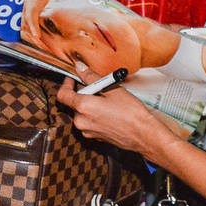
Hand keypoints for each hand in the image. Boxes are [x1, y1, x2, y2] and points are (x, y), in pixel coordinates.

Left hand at [56, 76, 181, 160]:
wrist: (144, 135)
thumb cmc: (131, 112)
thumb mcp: (112, 89)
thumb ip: (91, 77)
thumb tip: (80, 67)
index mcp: (83, 107)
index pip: (62, 94)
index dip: (66, 84)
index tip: (73, 78)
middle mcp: (81, 121)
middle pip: (74, 102)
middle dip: (83, 93)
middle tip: (99, 87)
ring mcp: (87, 131)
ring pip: (82, 112)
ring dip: (90, 104)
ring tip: (108, 100)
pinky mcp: (94, 137)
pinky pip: (89, 121)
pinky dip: (95, 114)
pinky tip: (110, 111)